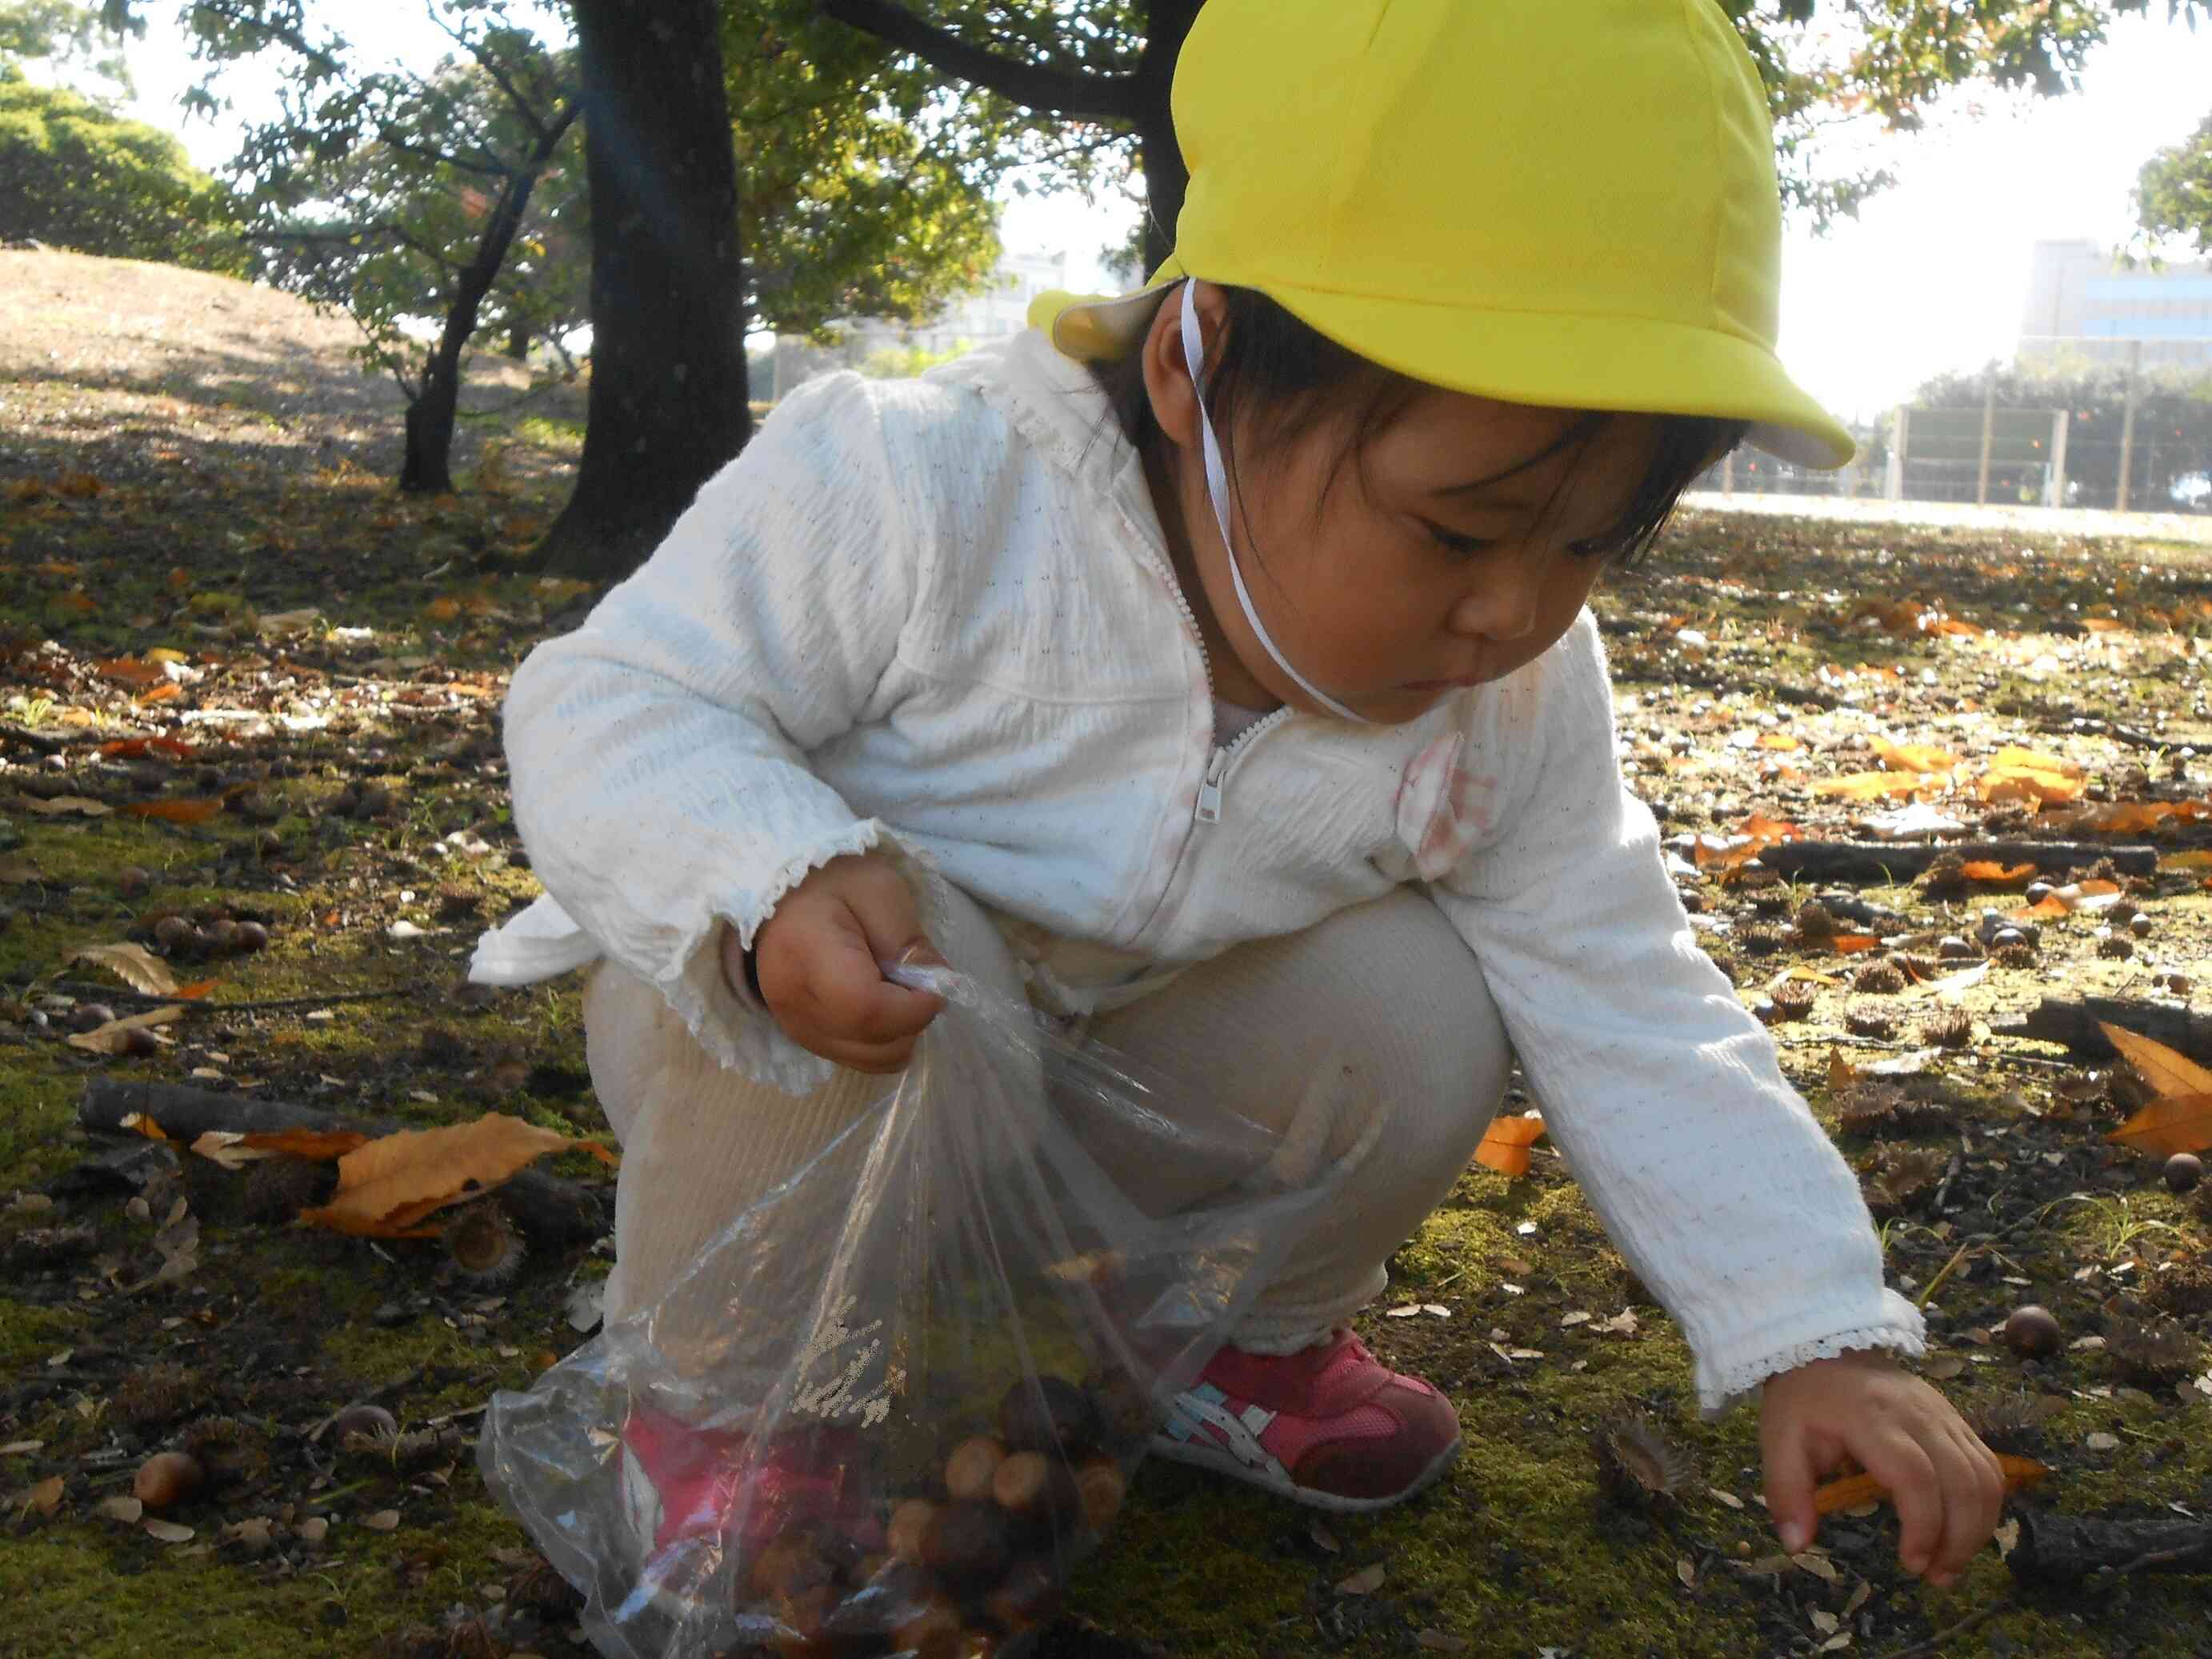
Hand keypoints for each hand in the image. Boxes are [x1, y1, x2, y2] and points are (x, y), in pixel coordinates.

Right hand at [733, 854, 945, 1072]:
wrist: (782, 895)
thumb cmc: (831, 882)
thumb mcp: (880, 890)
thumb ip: (909, 940)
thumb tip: (936, 986)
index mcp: (807, 954)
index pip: (867, 1009)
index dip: (913, 1006)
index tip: (935, 983)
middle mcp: (793, 1004)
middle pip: (872, 1043)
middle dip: (912, 1019)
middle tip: (914, 980)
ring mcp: (795, 1027)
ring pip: (870, 1060)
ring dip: (899, 1033)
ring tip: (895, 991)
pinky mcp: (802, 1038)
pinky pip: (857, 1059)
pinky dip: (881, 1041)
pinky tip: (880, 1005)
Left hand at [1760, 1350, 2006, 1589]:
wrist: (1827, 1346)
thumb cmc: (1804, 1398)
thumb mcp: (1777, 1439)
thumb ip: (1786, 1492)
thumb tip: (1796, 1545)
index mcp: (1871, 1418)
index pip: (1915, 1476)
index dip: (1923, 1525)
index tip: (1911, 1563)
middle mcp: (1918, 1414)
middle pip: (1962, 1481)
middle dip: (1958, 1538)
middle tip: (1936, 1577)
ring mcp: (1943, 1414)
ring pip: (1985, 1475)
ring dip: (1979, 1527)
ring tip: (1951, 1564)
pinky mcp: (1956, 1418)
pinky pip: (1987, 1464)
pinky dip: (1986, 1504)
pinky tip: (1964, 1531)